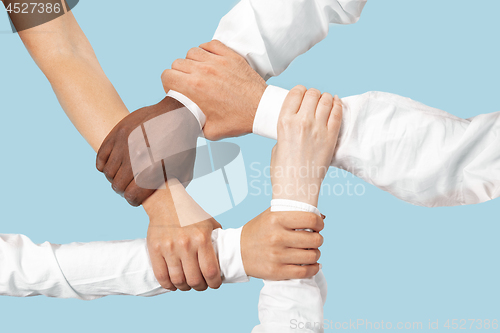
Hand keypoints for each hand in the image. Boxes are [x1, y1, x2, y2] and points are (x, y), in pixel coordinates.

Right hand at [96, 97, 199, 205]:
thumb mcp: (185, 171)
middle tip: (130, 186)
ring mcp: (125, 143)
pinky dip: (105, 165)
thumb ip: (173, 189)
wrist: (179, 113)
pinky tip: (115, 164)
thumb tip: (164, 203)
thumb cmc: (184, 145)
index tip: (137, 197)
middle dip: (124, 190)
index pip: (131, 197)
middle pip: (117, 186)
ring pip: (108, 172)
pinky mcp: (118, 132)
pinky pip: (101, 157)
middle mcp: (137, 158)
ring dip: (115, 177)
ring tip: (124, 174)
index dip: (133, 200)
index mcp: (153, 170)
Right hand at [147, 215, 222, 291]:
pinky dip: (168, 285)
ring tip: (188, 285)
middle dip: (200, 287)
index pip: (210, 271)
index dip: (214, 283)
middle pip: (194, 279)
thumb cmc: (191, 213)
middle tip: (201, 285)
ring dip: (185, 288)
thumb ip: (218, 239)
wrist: (167, 202)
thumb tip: (226, 256)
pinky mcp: (155, 249)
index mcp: (201, 238)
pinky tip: (173, 285)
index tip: (214, 284)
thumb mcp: (210, 223)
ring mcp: (169, 248)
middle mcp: (186, 244)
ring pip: (178, 280)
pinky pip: (161, 275)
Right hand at [161, 40, 266, 139]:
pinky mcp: (230, 56)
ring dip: (191, 61)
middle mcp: (204, 71)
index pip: (167, 75)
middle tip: (186, 83)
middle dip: (178, 73)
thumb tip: (186, 123)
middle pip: (177, 63)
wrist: (262, 109)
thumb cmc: (238, 120)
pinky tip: (208, 59)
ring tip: (197, 71)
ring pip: (192, 52)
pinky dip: (206, 50)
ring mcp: (218, 61)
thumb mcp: (210, 131)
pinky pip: (210, 44)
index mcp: (195, 87)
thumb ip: (193, 125)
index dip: (168, 83)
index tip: (175, 90)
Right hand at [241, 209, 323, 279]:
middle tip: (313, 240)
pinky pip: (304, 272)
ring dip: (316, 254)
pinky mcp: (277, 271)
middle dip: (318, 239)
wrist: (237, 251)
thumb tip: (322, 217)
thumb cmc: (258, 231)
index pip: (311, 219)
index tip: (318, 226)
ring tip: (311, 252)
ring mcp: (277, 256)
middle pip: (315, 240)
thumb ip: (293, 213)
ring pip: (312, 256)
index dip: (319, 223)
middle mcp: (277, 237)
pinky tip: (313, 265)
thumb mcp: (271, 215)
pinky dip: (313, 268)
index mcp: (276, 219)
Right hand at [271, 86, 342, 205]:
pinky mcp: (331, 137)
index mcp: (284, 121)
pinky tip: (336, 103)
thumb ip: (287, 128)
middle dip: (313, 94)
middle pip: (312, 94)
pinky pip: (337, 113)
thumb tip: (296, 120)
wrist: (296, 187)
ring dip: (325, 98)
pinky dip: (337, 105)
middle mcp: (301, 121)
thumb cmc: (283, 169)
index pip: (295, 93)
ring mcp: (318, 128)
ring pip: (326, 100)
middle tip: (314, 99)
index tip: (302, 95)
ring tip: (325, 102)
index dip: (300, 91)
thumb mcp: (278, 143)